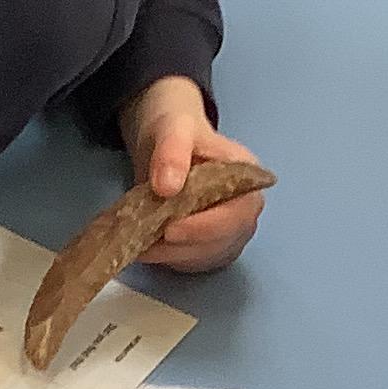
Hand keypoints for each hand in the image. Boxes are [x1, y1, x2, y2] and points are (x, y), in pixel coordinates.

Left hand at [121, 78, 269, 273]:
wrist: (166, 141)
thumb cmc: (177, 130)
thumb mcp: (173, 127)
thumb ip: (172, 150)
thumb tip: (167, 186)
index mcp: (249, 179)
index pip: (238, 215)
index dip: (206, 227)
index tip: (171, 230)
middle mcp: (245, 210)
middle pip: (223, 242)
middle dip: (183, 246)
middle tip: (145, 241)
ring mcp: (228, 231)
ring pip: (205, 257)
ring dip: (170, 255)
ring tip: (138, 243)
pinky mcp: (207, 246)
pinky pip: (191, 261)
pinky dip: (166, 259)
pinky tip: (144, 247)